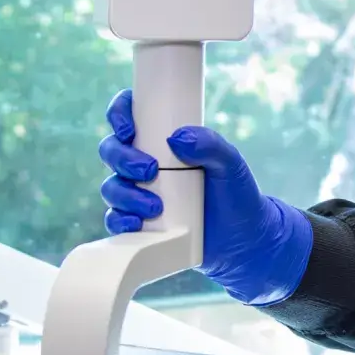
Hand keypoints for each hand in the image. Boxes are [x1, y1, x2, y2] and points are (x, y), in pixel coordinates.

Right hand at [98, 89, 313, 304]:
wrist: (242, 240)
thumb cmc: (236, 194)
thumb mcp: (231, 164)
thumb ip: (210, 144)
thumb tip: (176, 138)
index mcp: (163, 141)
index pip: (129, 115)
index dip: (118, 114)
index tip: (127, 129)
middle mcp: (145, 164)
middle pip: (112, 150)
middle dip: (122, 158)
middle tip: (150, 171)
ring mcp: (139, 193)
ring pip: (111, 187)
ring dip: (125, 194)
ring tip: (155, 207)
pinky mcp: (138, 223)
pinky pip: (114, 220)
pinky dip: (119, 220)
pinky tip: (135, 223)